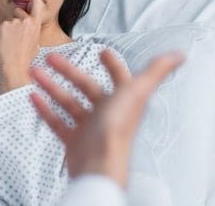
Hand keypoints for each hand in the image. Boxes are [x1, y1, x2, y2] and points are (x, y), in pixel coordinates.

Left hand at [0, 0, 45, 93]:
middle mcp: (25, 20)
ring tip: (11, 42)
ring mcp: (13, 22)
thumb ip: (33, 31)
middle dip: (16, 18)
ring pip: (9, 20)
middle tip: (15, 33)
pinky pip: (1, 25)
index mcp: (36, 24)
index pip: (36, 3)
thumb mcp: (36, 43)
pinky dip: (1, 32)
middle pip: (18, 10)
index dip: (32, 4)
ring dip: (8, 28)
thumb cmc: (25, 58)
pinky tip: (5, 42)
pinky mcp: (2, 25)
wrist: (14, 66)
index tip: (29, 7)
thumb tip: (30, 29)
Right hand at [29, 50, 184, 187]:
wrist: (100, 163)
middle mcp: (107, 113)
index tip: (102, 52)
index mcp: (123, 100)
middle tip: (53, 58)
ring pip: (68, 102)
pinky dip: (45, 109)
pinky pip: (57, 122)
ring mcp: (89, 127)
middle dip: (68, 71)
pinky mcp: (74, 141)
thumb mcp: (137, 91)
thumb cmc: (118, 130)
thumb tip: (179, 55)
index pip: (118, 77)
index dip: (112, 64)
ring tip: (36, 73)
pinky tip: (35, 97)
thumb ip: (156, 72)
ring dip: (52, 86)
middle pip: (86, 87)